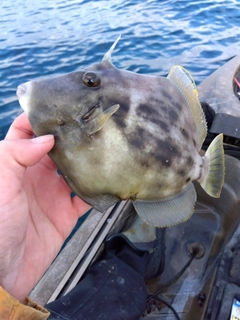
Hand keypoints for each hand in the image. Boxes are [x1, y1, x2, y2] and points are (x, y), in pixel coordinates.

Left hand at [0, 113, 90, 301]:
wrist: (4, 270)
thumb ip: (16, 154)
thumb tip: (46, 137)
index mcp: (16, 164)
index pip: (27, 132)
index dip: (41, 118)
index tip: (60, 106)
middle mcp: (35, 175)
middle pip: (57, 148)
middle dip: (71, 136)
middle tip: (92, 122)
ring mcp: (52, 194)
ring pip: (74, 170)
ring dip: (88, 161)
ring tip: (105, 146)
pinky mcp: (65, 213)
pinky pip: (85, 198)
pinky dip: (98, 191)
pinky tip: (109, 181)